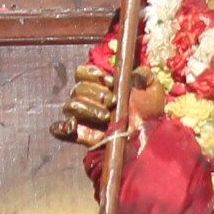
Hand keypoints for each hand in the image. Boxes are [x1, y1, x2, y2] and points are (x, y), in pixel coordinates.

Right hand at [53, 59, 167, 146]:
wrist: (150, 140)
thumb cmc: (150, 114)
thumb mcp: (152, 90)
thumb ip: (144, 75)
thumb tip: (135, 72)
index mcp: (102, 84)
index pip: (83, 72)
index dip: (93, 74)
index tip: (110, 82)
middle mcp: (90, 99)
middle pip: (78, 88)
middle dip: (95, 94)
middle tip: (112, 102)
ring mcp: (84, 117)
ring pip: (71, 105)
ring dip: (87, 109)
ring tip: (105, 117)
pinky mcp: (81, 134)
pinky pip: (61, 128)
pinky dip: (62, 126)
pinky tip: (74, 126)